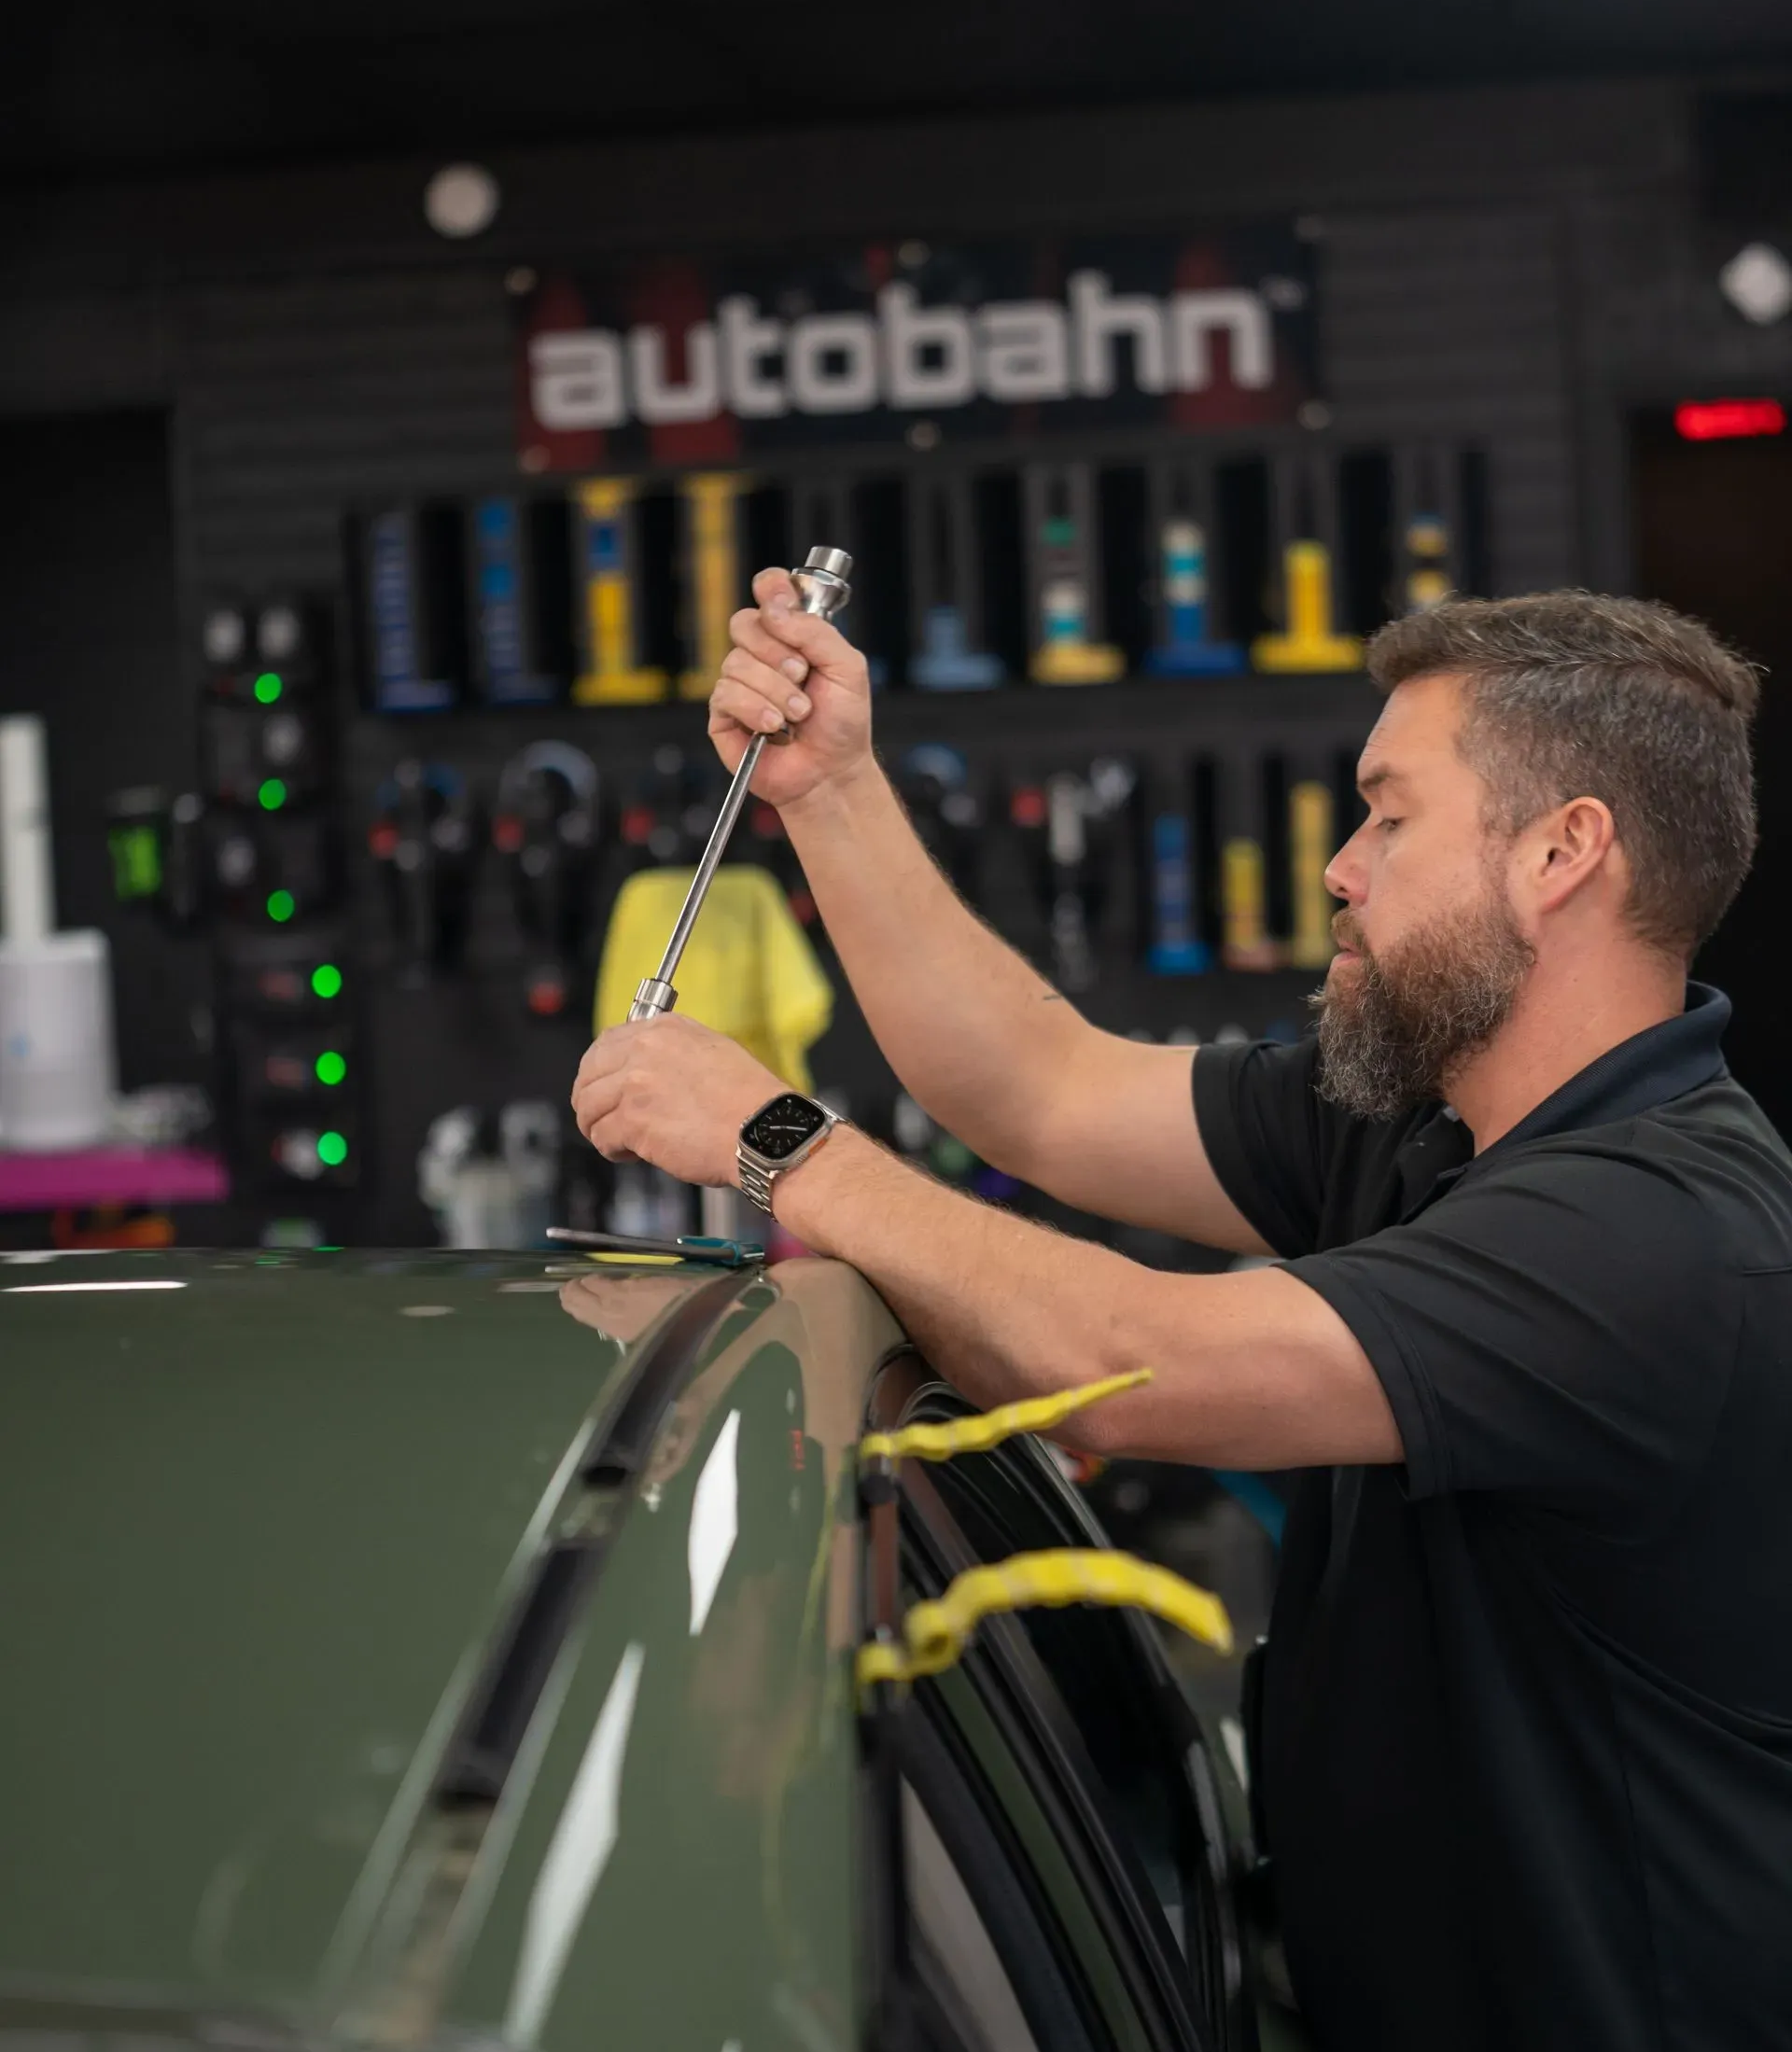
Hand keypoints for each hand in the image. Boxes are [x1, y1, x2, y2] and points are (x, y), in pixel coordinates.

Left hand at [571, 1013, 783, 1187]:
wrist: (763, 1131)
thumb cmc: (750, 1101)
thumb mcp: (713, 1052)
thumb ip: (672, 1053)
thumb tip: (645, 1069)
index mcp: (665, 1030)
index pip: (606, 1043)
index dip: (598, 1071)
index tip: (602, 1087)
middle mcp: (645, 1050)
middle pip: (588, 1074)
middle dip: (590, 1101)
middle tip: (602, 1119)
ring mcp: (635, 1084)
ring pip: (588, 1107)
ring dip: (599, 1128)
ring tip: (619, 1141)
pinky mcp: (634, 1121)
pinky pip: (602, 1136)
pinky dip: (612, 1150)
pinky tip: (631, 1154)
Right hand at [709, 566, 874, 808]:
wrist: (831, 772)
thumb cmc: (842, 723)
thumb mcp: (847, 669)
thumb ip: (816, 632)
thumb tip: (775, 609)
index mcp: (791, 635)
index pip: (769, 590)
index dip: (771, 589)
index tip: (782, 606)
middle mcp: (761, 654)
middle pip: (745, 623)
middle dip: (777, 653)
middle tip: (803, 677)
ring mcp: (740, 682)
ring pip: (736, 663)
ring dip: (775, 691)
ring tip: (797, 715)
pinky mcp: (723, 713)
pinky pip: (726, 694)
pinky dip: (755, 710)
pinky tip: (774, 727)